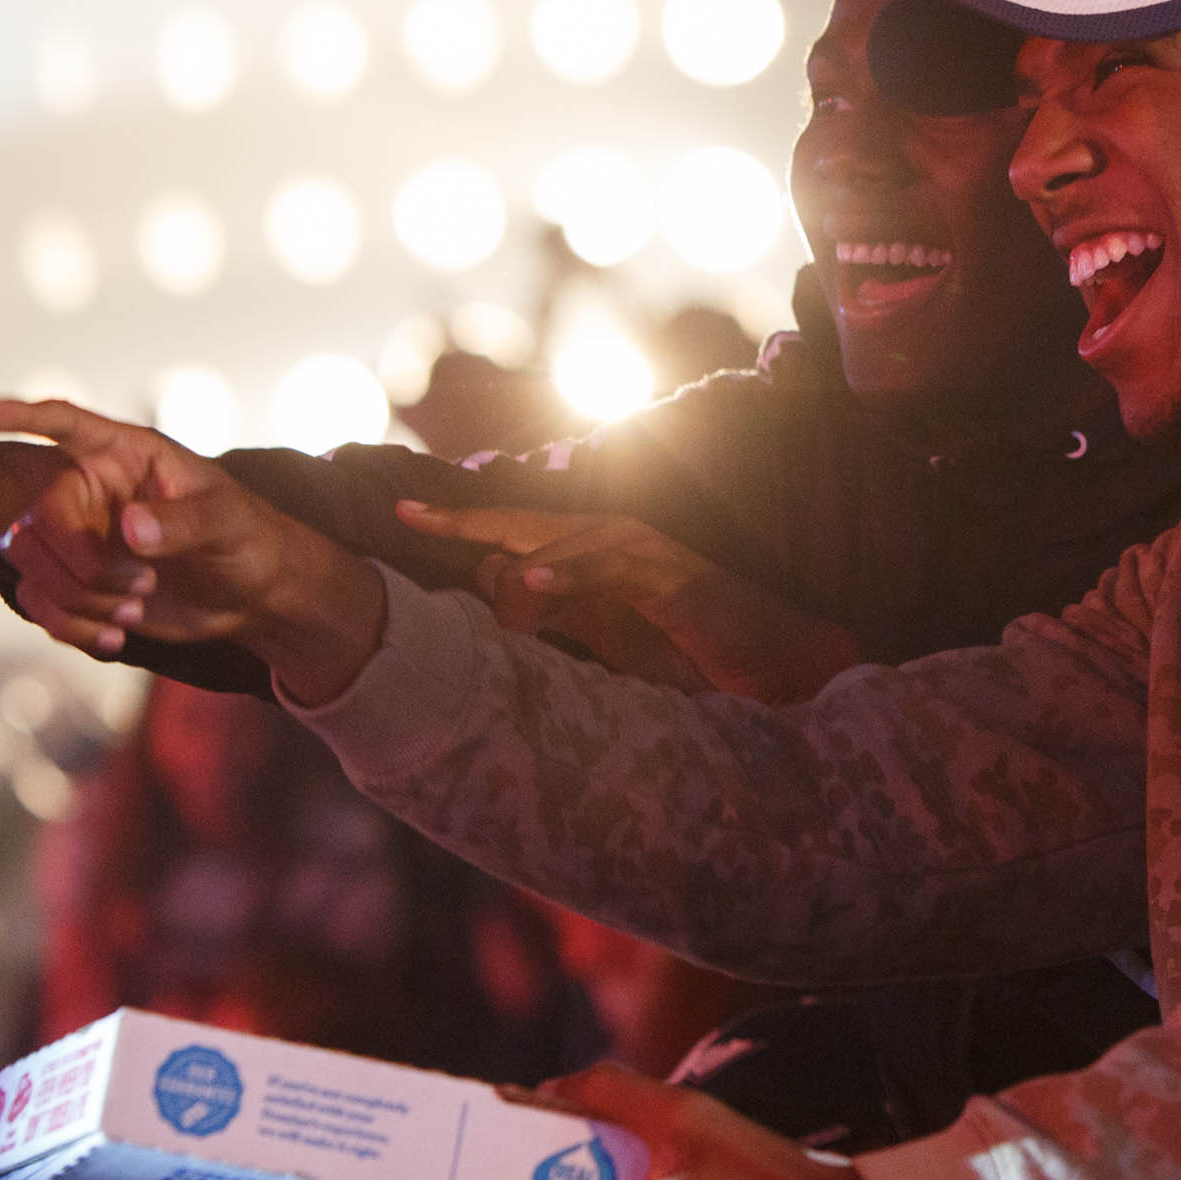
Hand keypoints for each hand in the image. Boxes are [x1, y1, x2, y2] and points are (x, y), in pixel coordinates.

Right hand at [0, 397, 382, 706]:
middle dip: (80, 563)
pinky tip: (117, 637)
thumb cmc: (248, 536)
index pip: (63, 423)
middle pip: (36, 517)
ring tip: (136, 608)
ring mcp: (79, 539)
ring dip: (79, 600)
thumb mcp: (227, 521)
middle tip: (140, 586)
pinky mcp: (77, 585)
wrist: (251, 596)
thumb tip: (130, 528)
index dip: (17, 414)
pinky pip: (43, 606)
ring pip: (32, 566)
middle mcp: (91, 491)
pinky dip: (74, 628)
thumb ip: (182, 521)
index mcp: (124, 455)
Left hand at [394, 503, 860, 704]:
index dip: (459, 529)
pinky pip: (609, 565)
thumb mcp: (607, 646)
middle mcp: (610, 543)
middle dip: (463, 520)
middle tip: (406, 513)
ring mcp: (642, 552)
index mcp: (590, 561)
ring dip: (517, 560)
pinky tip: (530, 581)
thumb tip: (497, 611)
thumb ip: (557, 623)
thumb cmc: (694, 660)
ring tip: (481, 580)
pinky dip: (568, 570)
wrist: (777, 666)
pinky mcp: (670, 573)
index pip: (512, 538)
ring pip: (562, 540)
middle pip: (522, 523)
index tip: (403, 516)